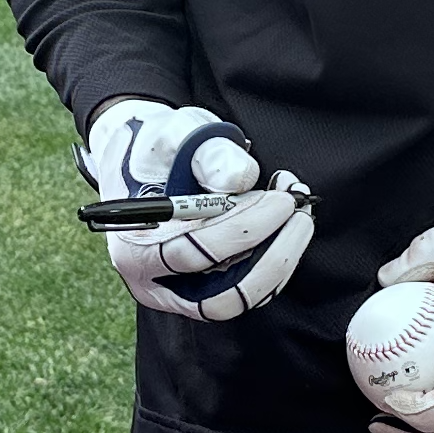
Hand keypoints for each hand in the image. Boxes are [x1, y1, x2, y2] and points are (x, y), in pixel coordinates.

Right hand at [79, 97, 313, 322]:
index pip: (191, 255)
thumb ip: (207, 154)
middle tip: (300, 215)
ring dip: (279, 261)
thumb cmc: (154, 150)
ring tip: (298, 215)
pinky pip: (248, 290)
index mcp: (133, 250)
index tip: (280, 201)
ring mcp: (180, 294)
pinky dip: (274, 260)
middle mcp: (154, 284)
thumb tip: (242, 178)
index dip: (243, 230)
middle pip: (221, 296)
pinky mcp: (205, 291)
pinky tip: (285, 222)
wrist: (140, 164)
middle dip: (271, 258)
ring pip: (240, 298)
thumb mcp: (174, 135)